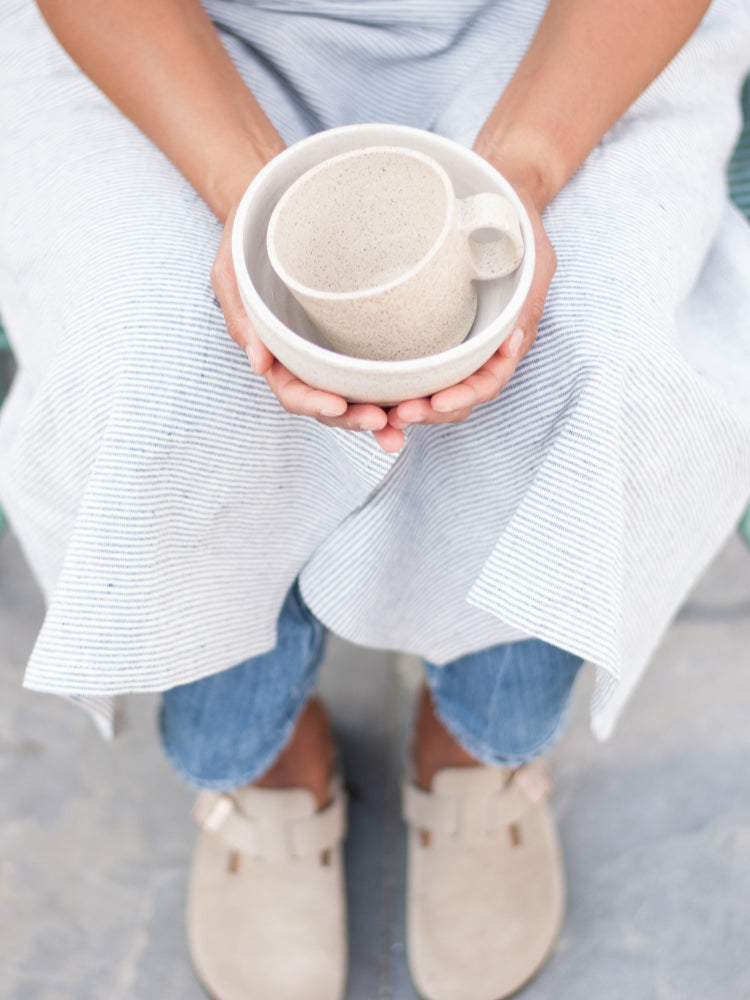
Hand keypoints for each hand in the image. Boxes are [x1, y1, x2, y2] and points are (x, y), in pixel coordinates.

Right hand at [211, 203, 405, 452]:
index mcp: (275, 348)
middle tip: (385, 426)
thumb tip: (259, 366)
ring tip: (406, 427)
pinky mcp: (362, 331)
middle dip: (355, 419)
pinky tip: (422, 395)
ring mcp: (336, 346)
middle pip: (330, 402)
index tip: (338, 405)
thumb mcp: (233, 265)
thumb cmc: (253, 231)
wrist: (282, 198)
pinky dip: (398, 386)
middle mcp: (308, 355)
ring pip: (358, 392)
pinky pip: (380, 365)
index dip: (313, 404)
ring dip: (382, 415)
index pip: (292, 389)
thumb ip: (241, 312)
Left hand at [387, 173, 555, 434]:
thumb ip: (527, 290)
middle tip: (398, 417)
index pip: (487, 382)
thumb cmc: (516, 217)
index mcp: (508, 336)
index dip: (464, 396)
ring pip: (432, 388)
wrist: (494, 194)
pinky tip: (369, 389)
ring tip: (379, 414)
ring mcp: (452, 340)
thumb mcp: (533, 248)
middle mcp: (478, 346)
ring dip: (408, 405)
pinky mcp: (427, 329)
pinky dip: (395, 382)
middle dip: (429, 412)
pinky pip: (412, 363)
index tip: (438, 402)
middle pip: (456, 396)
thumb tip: (511, 339)